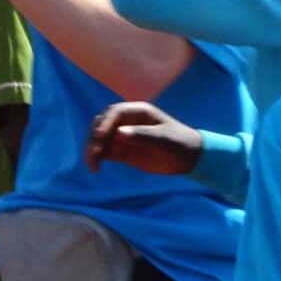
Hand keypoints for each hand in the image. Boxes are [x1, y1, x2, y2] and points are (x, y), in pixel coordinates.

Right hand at [85, 101, 204, 174]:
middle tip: (94, 153)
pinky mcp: (121, 151)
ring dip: (92, 148)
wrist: (187, 158)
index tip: (99, 136)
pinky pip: (103, 152)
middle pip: (102, 123)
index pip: (115, 112)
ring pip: (99, 138)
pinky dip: (96, 158)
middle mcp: (127, 121)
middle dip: (94, 137)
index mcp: (138, 112)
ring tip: (92, 164)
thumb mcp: (164, 139)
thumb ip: (142, 135)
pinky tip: (95, 168)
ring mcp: (122, 136)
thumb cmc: (179, 143)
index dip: (105, 122)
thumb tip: (119, 133)